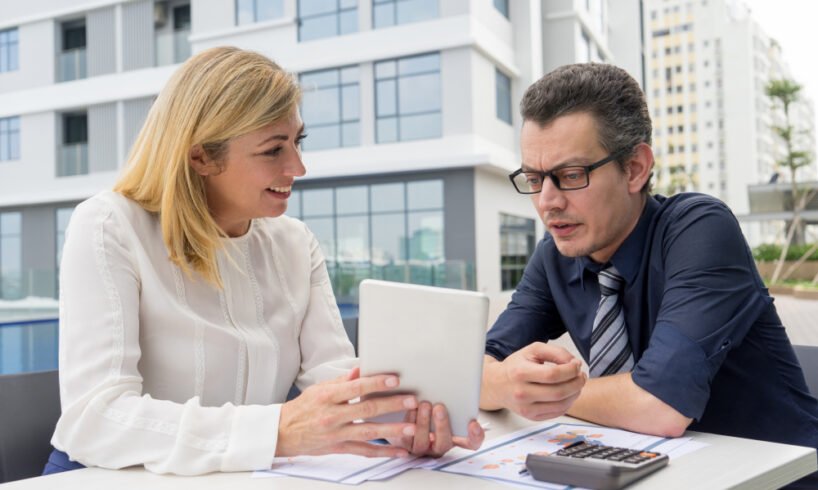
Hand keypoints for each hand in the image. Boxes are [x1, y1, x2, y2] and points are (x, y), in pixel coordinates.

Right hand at [276, 367, 417, 457]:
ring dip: (392, 430)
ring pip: (368, 432)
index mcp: (328, 397)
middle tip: (412, 400)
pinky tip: (399, 451)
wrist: (283, 433)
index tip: (394, 379)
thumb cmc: (303, 408)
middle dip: (392, 405)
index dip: (376, 383)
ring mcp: (337, 434)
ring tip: (412, 427)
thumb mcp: (319, 389)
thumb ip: (342, 381)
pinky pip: (364, 451)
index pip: (356, 387)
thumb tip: (361, 368)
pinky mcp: (339, 448)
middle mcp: (333, 416)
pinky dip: (383, 452)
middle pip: (367, 409)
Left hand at [389, 402, 483, 456]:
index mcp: (456, 438)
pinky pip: (406, 438)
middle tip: (440, 408)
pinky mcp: (405, 444)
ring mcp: (422, 448)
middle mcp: (439, 446)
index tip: (472, 423)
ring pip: (422, 442)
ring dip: (423, 423)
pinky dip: (408, 422)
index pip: (471, 443)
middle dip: (442, 425)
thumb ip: (454, 400)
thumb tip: (455, 382)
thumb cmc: (434, 403)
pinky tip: (410, 408)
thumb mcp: (448, 403)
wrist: (408, 410)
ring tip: (424, 404)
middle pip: (444, 443)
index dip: (474, 436)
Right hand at [481, 342, 585, 419]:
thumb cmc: (515, 367)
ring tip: (576, 384)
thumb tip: (573, 362)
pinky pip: (557, 413)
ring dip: (575, 394)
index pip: (552, 375)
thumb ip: (555, 352)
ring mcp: (526, 408)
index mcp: (520, 373)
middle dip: (576, 383)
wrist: (497, 385)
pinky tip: (567, 393)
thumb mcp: (532, 350)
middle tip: (581, 375)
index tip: (576, 365)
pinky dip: (568, 403)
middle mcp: (521, 393)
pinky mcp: (531, 417)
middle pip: (559, 392)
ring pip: (561, 405)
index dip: (570, 370)